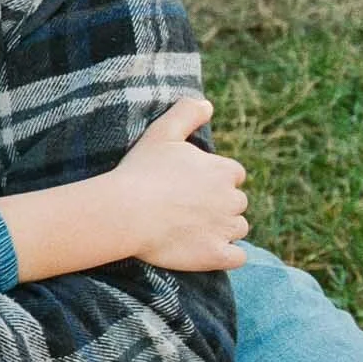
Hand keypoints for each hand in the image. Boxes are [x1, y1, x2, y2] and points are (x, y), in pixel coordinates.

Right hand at [109, 98, 249, 271]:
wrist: (124, 211)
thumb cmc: (140, 171)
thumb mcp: (161, 132)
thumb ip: (186, 113)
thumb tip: (207, 104)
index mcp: (223, 171)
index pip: (233, 175)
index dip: (214, 180)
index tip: (190, 186)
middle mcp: (231, 199)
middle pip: (237, 203)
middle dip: (219, 205)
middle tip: (186, 208)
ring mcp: (224, 229)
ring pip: (238, 229)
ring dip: (222, 229)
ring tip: (191, 229)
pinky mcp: (216, 255)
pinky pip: (237, 257)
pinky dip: (227, 254)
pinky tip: (206, 250)